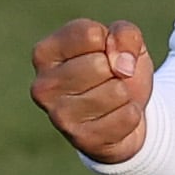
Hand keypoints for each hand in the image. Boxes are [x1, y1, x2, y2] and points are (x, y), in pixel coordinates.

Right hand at [31, 17, 151, 163]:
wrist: (123, 117)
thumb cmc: (116, 71)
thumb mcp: (123, 42)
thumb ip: (125, 35)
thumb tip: (122, 65)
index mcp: (44, 53)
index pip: (89, 35)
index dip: (110, 42)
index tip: (104, 54)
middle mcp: (43, 86)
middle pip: (100, 64)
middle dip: (117, 70)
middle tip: (109, 80)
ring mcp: (59, 116)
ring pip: (116, 91)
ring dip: (125, 94)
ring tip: (112, 99)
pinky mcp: (82, 140)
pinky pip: (127, 116)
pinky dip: (131, 114)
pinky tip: (116, 117)